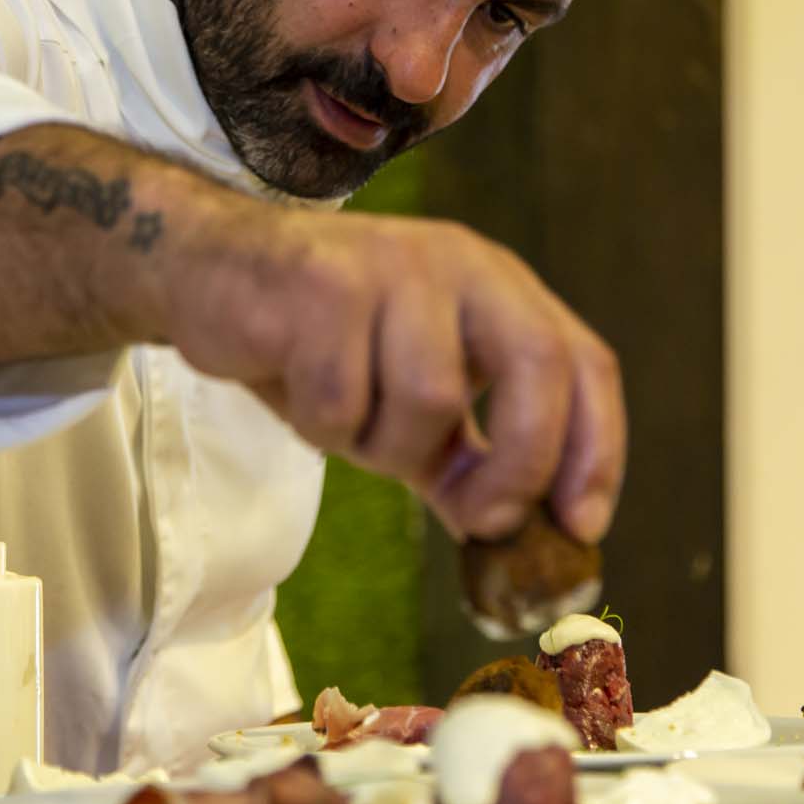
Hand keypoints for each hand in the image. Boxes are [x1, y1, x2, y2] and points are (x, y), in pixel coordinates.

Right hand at [161, 204, 624, 542]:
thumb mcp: (409, 403)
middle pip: (537, 366)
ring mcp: (391, 266)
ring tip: (347, 421)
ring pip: (430, 399)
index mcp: (495, 285)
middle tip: (480, 519)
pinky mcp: (321, 284)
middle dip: (519, 464)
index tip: (580, 527)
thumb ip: (466, 462)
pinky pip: (342, 400)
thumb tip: (515, 541)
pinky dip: (323, 425)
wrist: (207, 270)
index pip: (582, 361)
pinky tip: (297, 389)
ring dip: (385, 446)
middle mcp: (456, 262)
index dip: (596, 448)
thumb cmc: (319, 342)